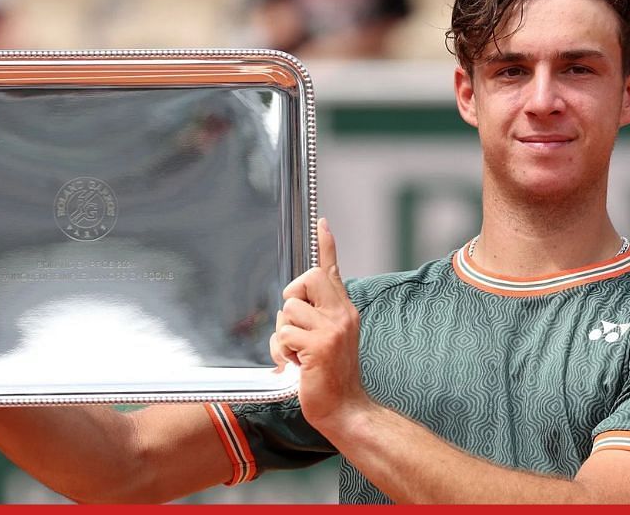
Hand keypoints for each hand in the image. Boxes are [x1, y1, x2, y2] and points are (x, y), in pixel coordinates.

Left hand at [270, 218, 372, 430]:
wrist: (346, 408)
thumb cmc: (332, 375)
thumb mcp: (331, 338)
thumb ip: (318, 316)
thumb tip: (293, 301)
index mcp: (344, 310)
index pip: (332, 270)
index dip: (326, 245)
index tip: (322, 222)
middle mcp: (342, 314)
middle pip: (305, 279)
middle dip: (292, 298)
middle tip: (297, 325)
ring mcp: (332, 329)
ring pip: (288, 311)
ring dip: (284, 335)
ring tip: (299, 354)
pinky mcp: (319, 346)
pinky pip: (285, 335)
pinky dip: (283, 353)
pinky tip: (297, 365)